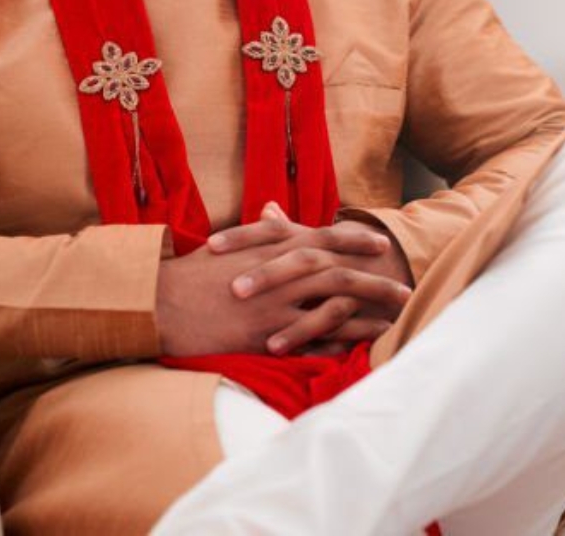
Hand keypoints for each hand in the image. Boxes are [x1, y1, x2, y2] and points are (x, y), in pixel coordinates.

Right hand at [156, 218, 405, 357]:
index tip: (379, 242)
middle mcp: (278, 274)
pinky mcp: (265, 335)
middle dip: (374, 278)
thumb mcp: (227, 246)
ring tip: (392, 321)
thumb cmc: (190, 273)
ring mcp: (274, 306)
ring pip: (332, 307)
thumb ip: (258, 232)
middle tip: (403, 286)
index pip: (321, 238)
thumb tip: (275, 215)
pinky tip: (357, 348)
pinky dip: (336, 343)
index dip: (353, 240)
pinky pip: (310, 341)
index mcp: (269, 248)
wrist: (161, 302)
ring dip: (366, 314)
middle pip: (337, 272)